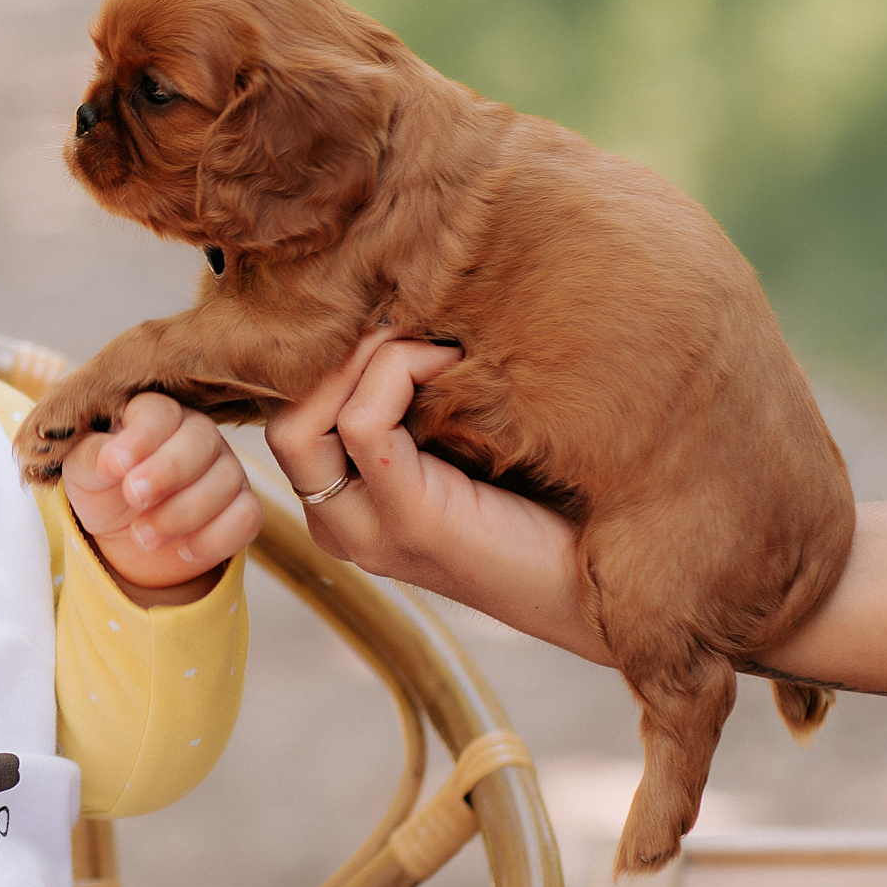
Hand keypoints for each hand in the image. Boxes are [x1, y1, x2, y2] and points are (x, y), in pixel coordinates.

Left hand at [61, 391, 261, 604]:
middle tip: (134, 498)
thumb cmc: (103, 488)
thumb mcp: (83, 471)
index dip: (143, 437)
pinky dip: (215, 538)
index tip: (119, 466)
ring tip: (142, 536)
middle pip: (202, 439)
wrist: (125, 535)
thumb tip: (113, 458)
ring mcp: (226, 469)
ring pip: (226, 480)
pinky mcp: (242, 507)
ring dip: (183, 513)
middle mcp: (198, 434)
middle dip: (168, 472)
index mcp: (155, 415)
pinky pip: (246, 517)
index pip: (161, 412)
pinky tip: (182, 550)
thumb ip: (94, 457)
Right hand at [263, 331, 613, 663]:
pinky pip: (362, 423)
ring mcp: (367, 532)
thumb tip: (392, 311)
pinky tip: (454, 362)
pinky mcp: (410, 523)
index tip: (398, 325)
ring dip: (364, 360)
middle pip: (278, 423)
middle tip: (406, 328)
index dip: (326, 362)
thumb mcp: (459, 438)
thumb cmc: (546, 499)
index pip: (286, 417)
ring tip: (435, 345)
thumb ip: (413, 402)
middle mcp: (340, 527)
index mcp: (345, 508)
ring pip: (299, 423)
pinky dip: (399, 373)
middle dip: (331, 359)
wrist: (607, 574)